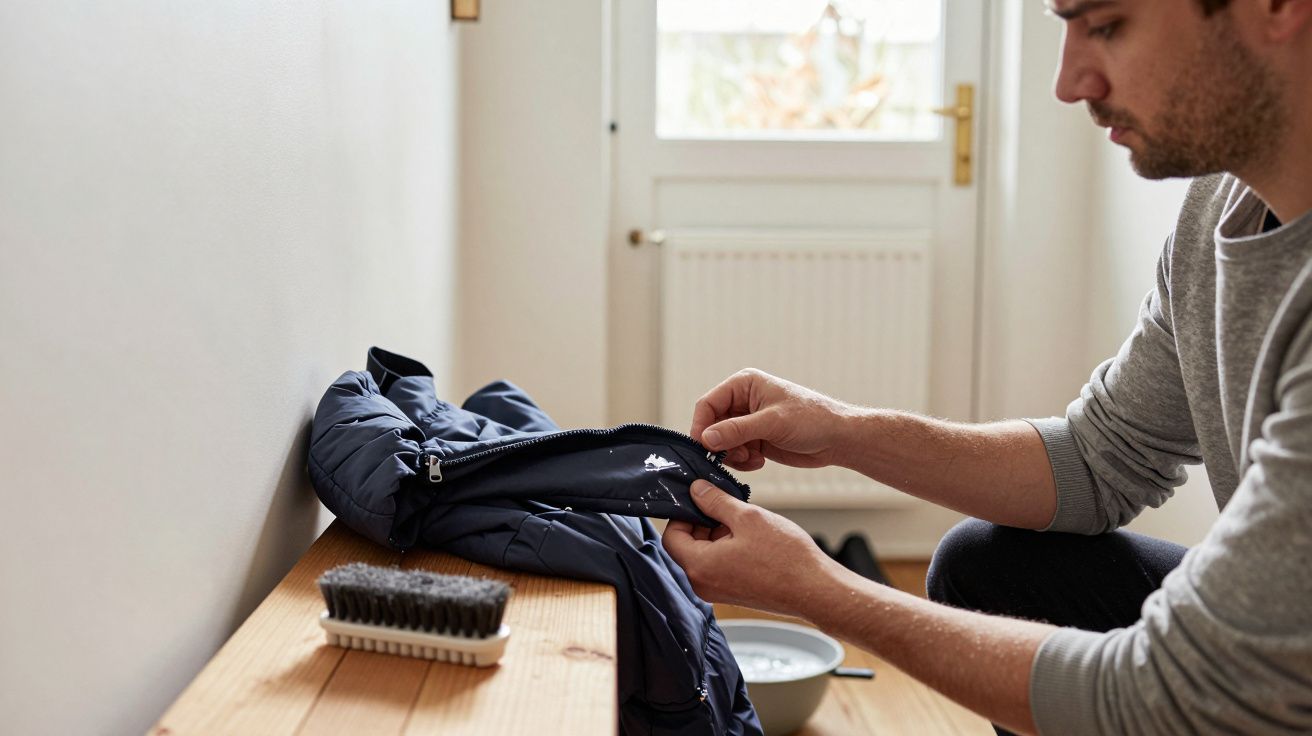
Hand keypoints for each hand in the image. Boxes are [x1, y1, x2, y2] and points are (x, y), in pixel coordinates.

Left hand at [662, 480, 837, 617]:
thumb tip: (696, 490)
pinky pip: (720, 566)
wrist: (815, 591)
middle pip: (687, 546)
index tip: (702, 500)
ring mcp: (719, 592)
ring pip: (705, 555)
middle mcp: (703, 584)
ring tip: (746, 523)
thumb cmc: (785, 558)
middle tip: (727, 507)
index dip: (684, 514)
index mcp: (699, 566)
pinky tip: (753, 538)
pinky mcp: (734, 594)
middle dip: (704, 523)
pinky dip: (729, 549)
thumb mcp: (747, 517)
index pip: (672, 536)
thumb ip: (716, 501)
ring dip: (719, 535)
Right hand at [691, 368, 851, 470]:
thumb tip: (706, 438)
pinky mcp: (755, 439)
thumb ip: (737, 430)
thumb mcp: (772, 423)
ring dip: (731, 455)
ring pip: (721, 442)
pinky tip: (759, 461)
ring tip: (751, 459)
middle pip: (711, 425)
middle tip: (733, 457)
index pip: (708, 404)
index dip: (701, 426)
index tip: (703, 448)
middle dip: (719, 445)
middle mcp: (742, 401)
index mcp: (744, 384)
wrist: (837, 438)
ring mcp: (748, 422)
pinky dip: (742, 461)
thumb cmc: (812, 419)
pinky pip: (734, 453)